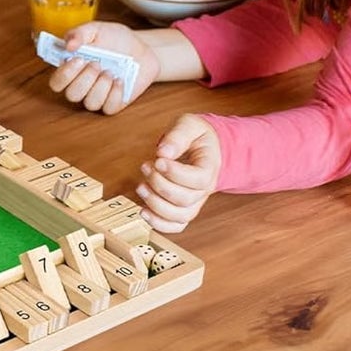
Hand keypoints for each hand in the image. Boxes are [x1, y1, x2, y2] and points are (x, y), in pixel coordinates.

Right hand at [48, 20, 158, 114]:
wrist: (142, 48)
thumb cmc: (116, 39)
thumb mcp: (96, 29)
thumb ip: (79, 33)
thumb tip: (67, 45)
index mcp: (72, 69)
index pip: (56, 82)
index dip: (64, 75)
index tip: (78, 59)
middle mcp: (82, 85)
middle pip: (71, 95)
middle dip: (84, 79)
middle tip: (97, 64)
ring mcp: (98, 96)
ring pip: (90, 103)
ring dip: (101, 86)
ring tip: (111, 71)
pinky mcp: (114, 103)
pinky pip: (109, 108)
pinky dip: (115, 94)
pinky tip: (120, 81)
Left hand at [137, 113, 221, 232]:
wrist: (205, 147)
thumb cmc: (196, 135)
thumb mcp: (189, 125)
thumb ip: (178, 136)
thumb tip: (163, 152)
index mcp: (210, 167)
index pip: (198, 179)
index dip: (175, 173)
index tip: (158, 160)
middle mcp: (205, 189)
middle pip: (185, 199)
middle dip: (160, 185)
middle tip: (146, 166)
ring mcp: (195, 201)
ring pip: (180, 215)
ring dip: (155, 204)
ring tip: (141, 186)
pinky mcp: (183, 208)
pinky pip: (176, 225)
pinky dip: (159, 224)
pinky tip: (143, 211)